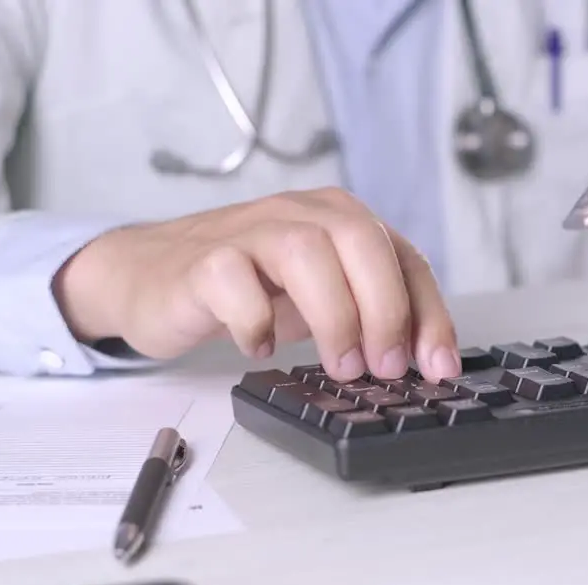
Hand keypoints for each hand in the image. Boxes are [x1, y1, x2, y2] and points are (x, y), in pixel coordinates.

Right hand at [53, 188, 462, 383]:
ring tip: (337, 366)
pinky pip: (234, 280)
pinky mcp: (203, 259)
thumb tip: (421, 362)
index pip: (405, 258)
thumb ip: (368, 314)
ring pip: (305, 251)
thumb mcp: (321, 298)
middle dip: (383, 310)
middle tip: (383, 367)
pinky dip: (255, 320)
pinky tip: (259, 348)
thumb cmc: (247, 288)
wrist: (150, 278)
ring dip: (332, 316)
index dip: (428, 315)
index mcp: (341, 221)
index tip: (437, 368)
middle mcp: (300, 214)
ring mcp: (249, 231)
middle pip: (361, 240)